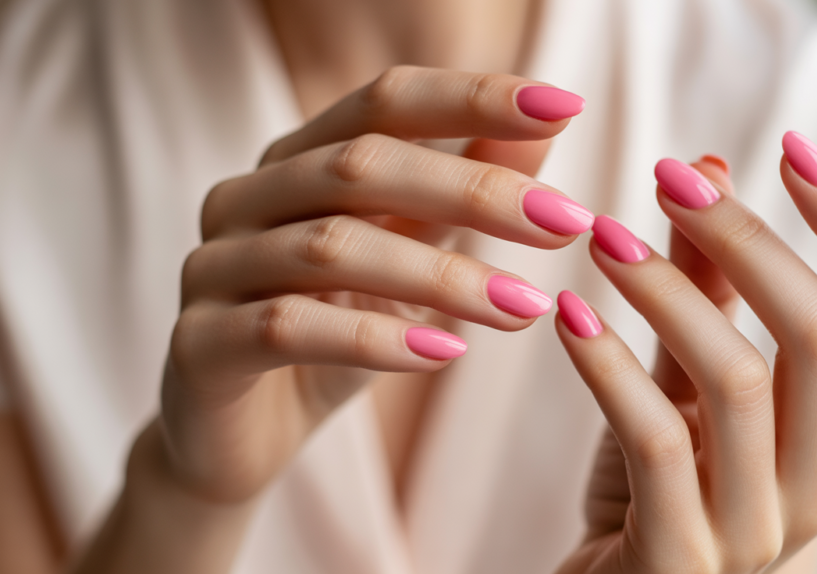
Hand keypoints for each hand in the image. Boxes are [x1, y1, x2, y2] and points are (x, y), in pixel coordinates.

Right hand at [160, 66, 590, 503]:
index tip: (562, 107)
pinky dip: (375, 338)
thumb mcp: (409, 260)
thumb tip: (543, 131)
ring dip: (442, 276)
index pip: (384, 101)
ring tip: (524, 305)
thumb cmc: (336, 334)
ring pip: (332, 247)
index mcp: (295, 160)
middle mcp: (245, 196)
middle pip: (361, 166)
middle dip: (474, 190)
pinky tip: (446, 352)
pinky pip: (288, 326)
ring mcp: (212, 266)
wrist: (245, 436)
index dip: (472, 98)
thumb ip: (460, 195)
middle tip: (565, 224)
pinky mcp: (198, 343)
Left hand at [554, 134, 816, 572]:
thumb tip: (708, 167)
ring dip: (667, 290)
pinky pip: (657, 441)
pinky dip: (609, 365)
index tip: (797, 150)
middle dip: (750, 240)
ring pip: (741, 381)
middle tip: (672, 175)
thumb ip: (703, 290)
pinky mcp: (680, 558)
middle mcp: (816, 485)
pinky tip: (566, 313)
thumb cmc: (649, 488)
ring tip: (602, 237)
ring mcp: (755, 531)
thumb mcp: (682, 383)